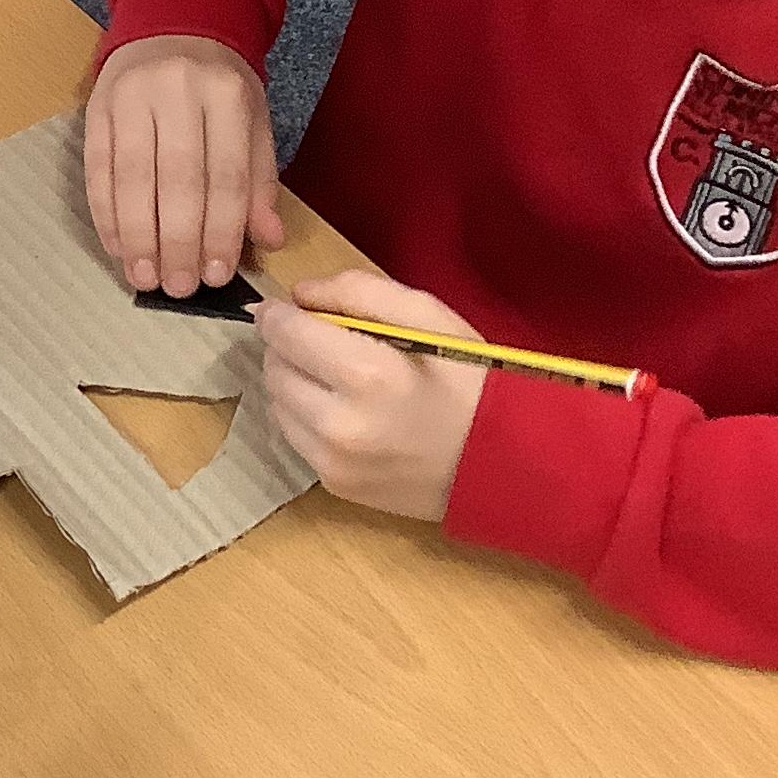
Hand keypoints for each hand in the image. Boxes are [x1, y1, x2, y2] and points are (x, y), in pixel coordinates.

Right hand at [84, 34, 284, 295]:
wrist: (173, 24)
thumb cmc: (219, 85)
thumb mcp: (254, 121)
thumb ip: (259, 180)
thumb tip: (267, 240)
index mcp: (225, 95)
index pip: (225, 175)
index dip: (220, 231)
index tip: (216, 275)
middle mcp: (176, 92)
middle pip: (177, 180)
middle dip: (177, 241)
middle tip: (179, 287)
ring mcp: (130, 98)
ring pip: (131, 178)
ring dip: (137, 237)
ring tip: (145, 278)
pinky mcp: (96, 109)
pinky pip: (98, 171)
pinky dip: (107, 215)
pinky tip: (119, 247)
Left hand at [256, 269, 484, 523]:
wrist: (503, 462)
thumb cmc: (472, 380)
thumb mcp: (429, 316)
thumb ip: (359, 292)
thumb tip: (300, 294)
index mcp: (367, 374)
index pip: (285, 333)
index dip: (276, 315)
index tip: (281, 307)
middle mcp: (340, 423)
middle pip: (274, 369)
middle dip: (285, 347)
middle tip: (314, 339)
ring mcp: (334, 461)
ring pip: (276, 405)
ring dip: (292, 382)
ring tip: (331, 375)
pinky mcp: (336, 485)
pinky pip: (295, 438)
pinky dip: (305, 416)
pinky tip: (342, 409)